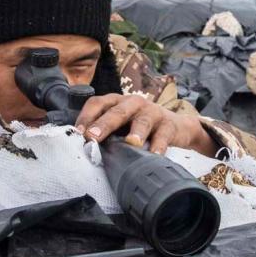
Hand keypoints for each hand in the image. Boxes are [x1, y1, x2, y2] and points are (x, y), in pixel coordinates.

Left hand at [74, 95, 215, 155]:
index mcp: (117, 102)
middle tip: (93, 137)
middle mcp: (133, 103)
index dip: (86, 117)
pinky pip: (163, 135)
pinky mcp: (169, 124)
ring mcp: (152, 112)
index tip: (79, 133)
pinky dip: (158, 145)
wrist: (176, 128)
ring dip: (136, 132)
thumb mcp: (121, 127)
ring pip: (142, 121)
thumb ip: (105, 134)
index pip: (97, 103)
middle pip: (117, 112)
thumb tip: (83, 150)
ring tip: (131, 142)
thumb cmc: (141, 129)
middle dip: (104, 124)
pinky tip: (154, 155)